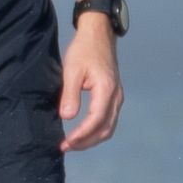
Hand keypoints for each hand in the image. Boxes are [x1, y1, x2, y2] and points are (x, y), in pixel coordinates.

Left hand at [58, 21, 122, 150]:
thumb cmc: (83, 50)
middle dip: (86, 142)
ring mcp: (117, 97)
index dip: (82, 135)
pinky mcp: (114, 96)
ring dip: (92, 138)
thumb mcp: (71, 70)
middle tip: (65, 147)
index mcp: (106, 90)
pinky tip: (82, 133)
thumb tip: (67, 117)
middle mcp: (116, 97)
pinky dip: (96, 130)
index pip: (96, 120)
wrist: (99, 36)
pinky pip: (108, 119)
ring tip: (72, 144)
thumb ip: (69, 94)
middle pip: (105, 129)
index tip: (66, 143)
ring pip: (109, 127)